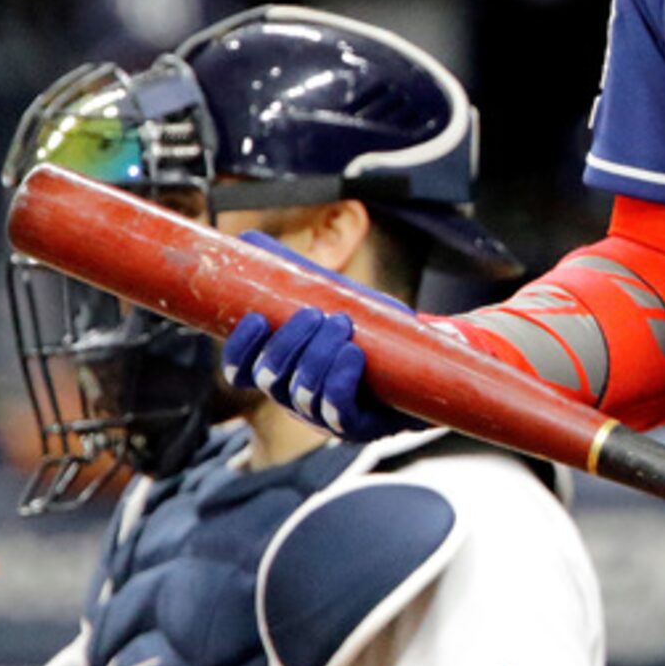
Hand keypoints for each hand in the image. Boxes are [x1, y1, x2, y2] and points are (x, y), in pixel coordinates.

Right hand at [221, 233, 415, 440]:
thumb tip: (247, 239)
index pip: (241, 371)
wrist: (424, 358)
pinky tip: (352, 353)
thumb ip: (292, 273)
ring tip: (342, 323)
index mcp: (282, 370)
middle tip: (315, 313)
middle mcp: (295, 397)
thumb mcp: (331, 297)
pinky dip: (338, 380)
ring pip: (301, 394)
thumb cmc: (370, 329)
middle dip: (287, 344)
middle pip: (269, 379)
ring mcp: (324, 416)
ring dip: (317, 355)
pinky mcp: (358, 426)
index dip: (240, 350)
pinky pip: (337, 412)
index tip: (256, 318)